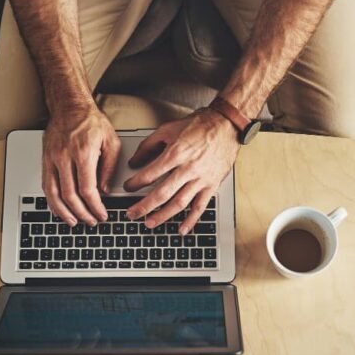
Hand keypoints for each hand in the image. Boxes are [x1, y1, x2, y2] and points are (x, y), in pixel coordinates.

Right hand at [43, 102, 120, 225]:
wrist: (70, 105)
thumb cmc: (91, 121)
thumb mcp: (111, 141)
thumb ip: (109, 168)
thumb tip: (104, 190)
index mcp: (83, 153)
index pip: (87, 190)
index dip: (95, 207)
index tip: (101, 214)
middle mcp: (64, 157)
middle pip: (70, 196)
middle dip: (81, 213)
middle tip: (90, 221)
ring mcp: (52, 159)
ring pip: (53, 194)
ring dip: (63, 212)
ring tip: (73, 221)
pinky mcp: (45, 159)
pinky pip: (45, 185)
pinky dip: (51, 201)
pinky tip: (59, 208)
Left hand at [123, 109, 239, 234]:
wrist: (227, 125)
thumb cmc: (200, 125)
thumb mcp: (169, 129)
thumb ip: (149, 145)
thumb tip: (134, 161)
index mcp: (176, 153)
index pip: (150, 174)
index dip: (135, 183)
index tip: (128, 188)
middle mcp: (188, 168)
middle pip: (162, 193)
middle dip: (144, 206)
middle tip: (131, 214)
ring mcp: (201, 179)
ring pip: (179, 203)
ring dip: (162, 216)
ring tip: (149, 223)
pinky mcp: (212, 185)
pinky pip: (200, 206)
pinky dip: (191, 220)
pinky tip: (181, 229)